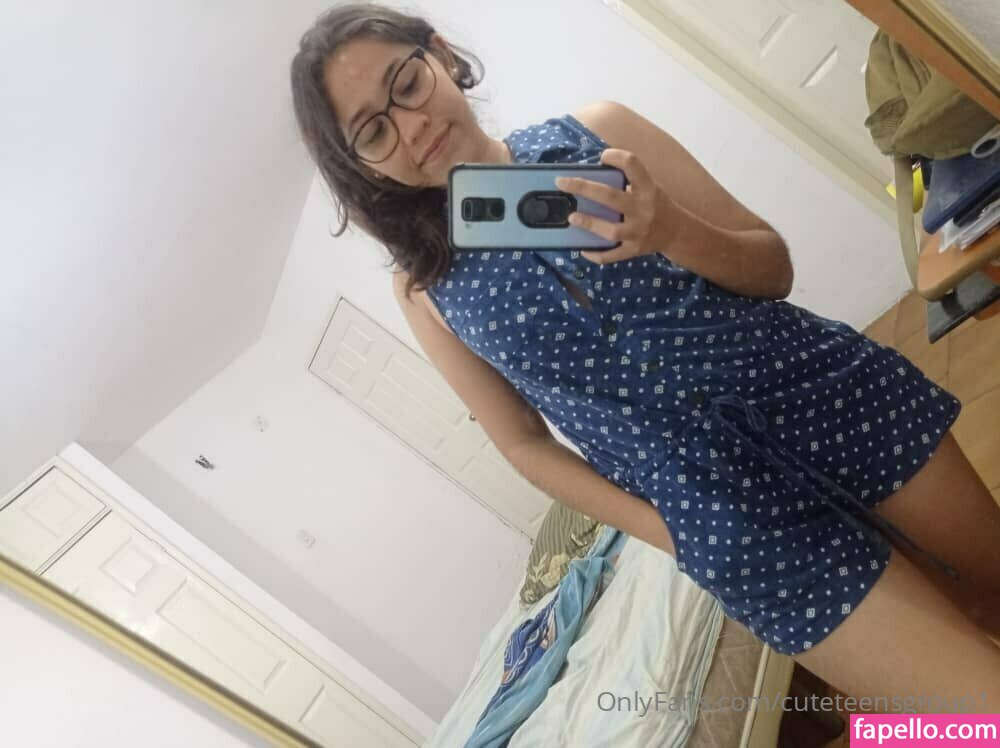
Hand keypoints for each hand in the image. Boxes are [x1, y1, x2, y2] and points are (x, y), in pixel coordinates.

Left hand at [554, 148, 677, 264]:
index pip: (632, 164)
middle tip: (561, 182)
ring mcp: (639, 232)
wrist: (676, 231)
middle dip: (583, 188)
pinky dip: (596, 254)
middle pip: (610, 196)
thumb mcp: (648, 188)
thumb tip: (589, 178)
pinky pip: (612, 255)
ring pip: (611, 230)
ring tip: (571, 218)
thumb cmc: (655, 204)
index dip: (615, 157)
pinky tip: (582, 249)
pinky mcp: (634, 250)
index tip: (601, 157)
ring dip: (589, 223)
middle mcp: (643, 209)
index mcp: (648, 188)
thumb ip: (626, 182)